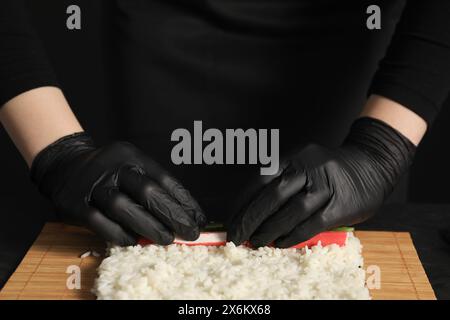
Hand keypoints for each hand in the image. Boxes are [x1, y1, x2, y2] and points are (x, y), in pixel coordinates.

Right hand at [31, 133, 205, 245]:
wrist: (65, 165)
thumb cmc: (109, 172)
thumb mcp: (131, 165)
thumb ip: (152, 185)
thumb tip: (185, 214)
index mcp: (131, 156)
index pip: (163, 178)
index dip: (184, 200)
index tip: (199, 218)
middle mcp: (112, 167)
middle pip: (146, 191)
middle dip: (172, 214)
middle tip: (190, 232)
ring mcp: (92, 185)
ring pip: (123, 207)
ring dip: (149, 226)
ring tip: (167, 239)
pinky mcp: (75, 204)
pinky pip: (99, 222)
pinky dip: (119, 234)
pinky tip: (134, 241)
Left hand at [227, 117, 415, 247]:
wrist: (371, 165)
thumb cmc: (327, 170)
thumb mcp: (302, 163)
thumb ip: (279, 181)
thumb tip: (249, 211)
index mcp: (293, 157)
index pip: (260, 179)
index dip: (242, 202)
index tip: (231, 219)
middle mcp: (308, 168)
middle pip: (272, 195)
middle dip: (250, 218)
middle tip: (237, 235)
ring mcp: (325, 185)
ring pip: (292, 211)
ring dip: (270, 230)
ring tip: (257, 241)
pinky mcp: (341, 205)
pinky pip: (312, 224)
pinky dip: (293, 236)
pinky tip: (281, 243)